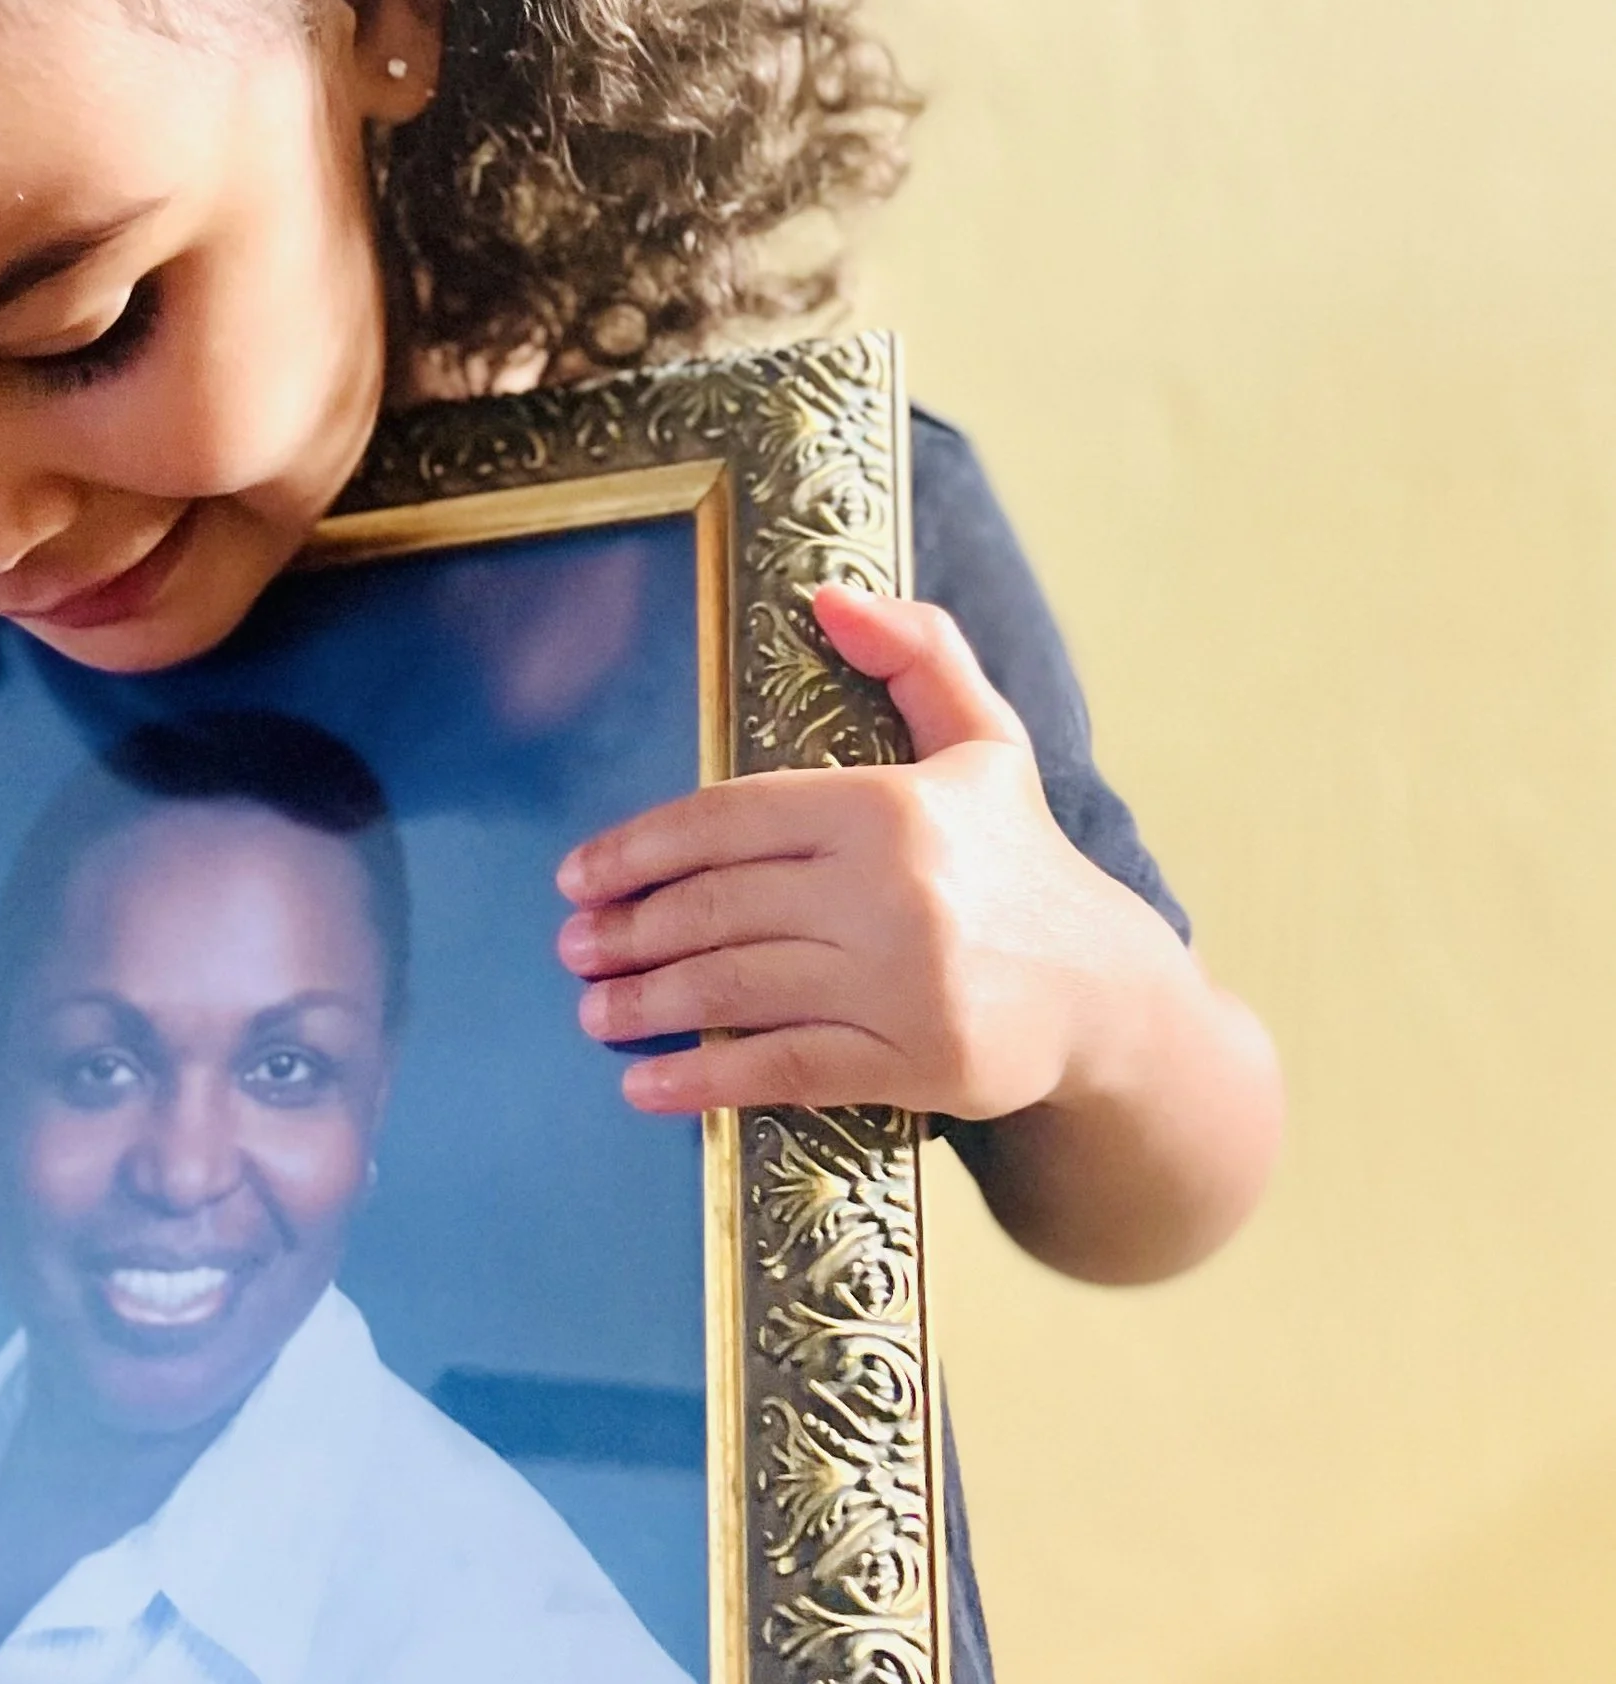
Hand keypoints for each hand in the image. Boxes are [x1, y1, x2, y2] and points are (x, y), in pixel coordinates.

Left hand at [555, 584, 1167, 1121]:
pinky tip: (645, 1085)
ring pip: (738, 988)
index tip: (579, 875)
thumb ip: (916, 654)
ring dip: (647, 1004)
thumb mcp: (984, 742)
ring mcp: (902, 982)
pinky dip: (703, 1080)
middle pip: (719, 908)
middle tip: (575, 947)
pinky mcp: (914, 1062)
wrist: (1109, 995)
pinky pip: (783, 1069)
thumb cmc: (1020, 863)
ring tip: (594, 1008)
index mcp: (890, 805)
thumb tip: (828, 598)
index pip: (728, 820)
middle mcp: (893, 891)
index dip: (639, 848)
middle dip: (629, 931)